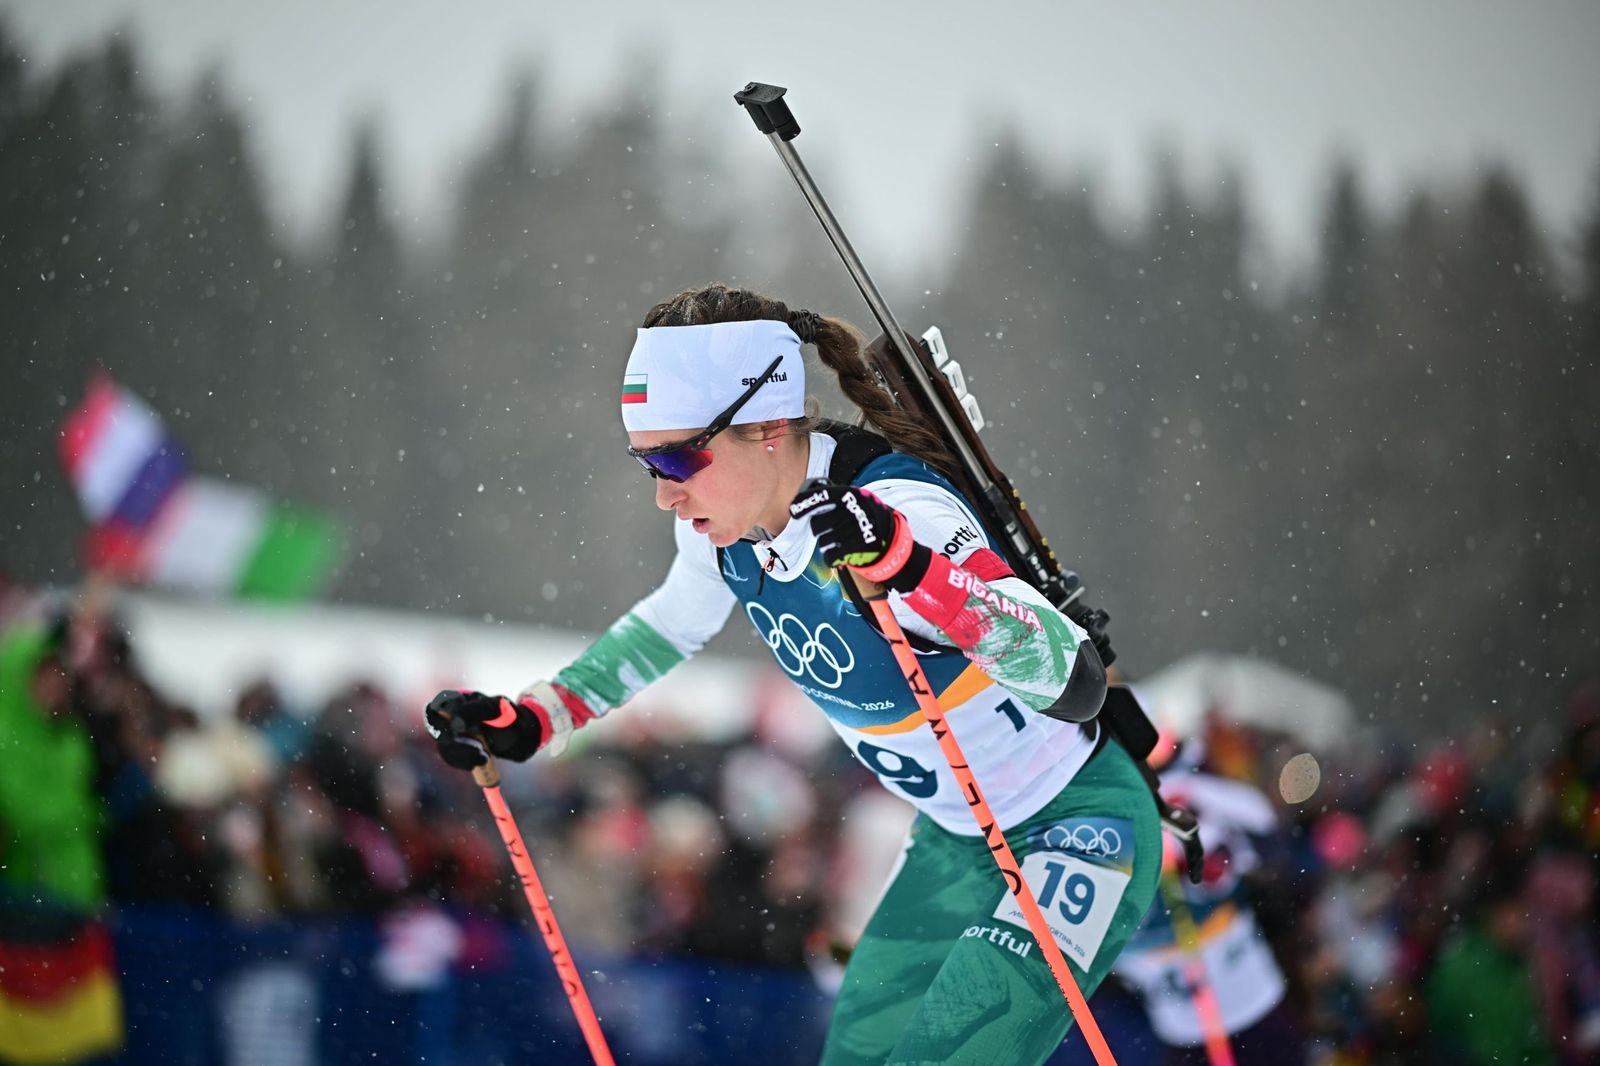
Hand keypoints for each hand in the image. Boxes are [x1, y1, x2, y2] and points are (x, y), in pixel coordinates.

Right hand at [423, 689, 547, 769]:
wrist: (525, 737)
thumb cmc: (513, 718)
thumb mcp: (498, 710)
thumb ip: (476, 711)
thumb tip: (454, 722)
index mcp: (461, 700)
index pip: (436, 707)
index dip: (437, 721)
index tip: (454, 732)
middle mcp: (454, 715)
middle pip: (438, 731)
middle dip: (454, 745)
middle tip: (477, 749)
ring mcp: (456, 732)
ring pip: (444, 747)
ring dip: (462, 756)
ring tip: (484, 756)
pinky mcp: (461, 747)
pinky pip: (452, 757)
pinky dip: (464, 762)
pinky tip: (481, 760)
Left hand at [788, 479, 929, 590]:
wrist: (892, 544)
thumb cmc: (867, 522)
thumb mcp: (857, 503)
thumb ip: (835, 501)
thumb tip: (804, 503)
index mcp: (853, 495)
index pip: (823, 495)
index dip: (805, 503)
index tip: (793, 510)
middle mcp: (854, 510)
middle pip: (818, 523)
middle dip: (819, 530)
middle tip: (829, 531)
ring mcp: (857, 529)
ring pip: (823, 541)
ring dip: (827, 545)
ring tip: (841, 542)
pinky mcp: (859, 548)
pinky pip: (831, 555)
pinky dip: (831, 558)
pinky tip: (839, 556)